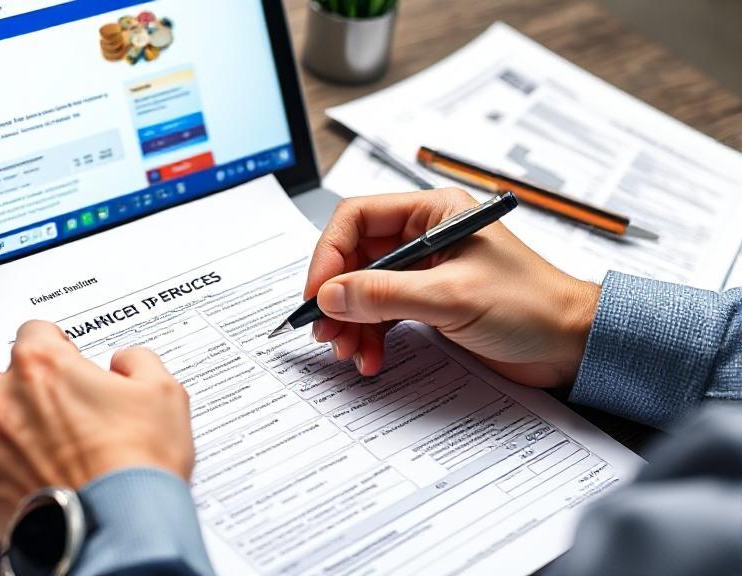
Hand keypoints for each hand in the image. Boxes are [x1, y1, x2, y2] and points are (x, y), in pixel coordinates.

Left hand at [0, 320, 193, 539]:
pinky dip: (7, 470)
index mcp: (42, 364)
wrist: (119, 530)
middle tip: (63, 411)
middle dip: (27, 388)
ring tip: (52, 450)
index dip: (58, 347)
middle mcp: (2, 398)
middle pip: (0, 374)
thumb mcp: (163, 393)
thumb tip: (126, 362)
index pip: (35, 331)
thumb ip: (138, 361)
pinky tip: (42, 478)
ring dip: (12, 428)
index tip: (69, 365)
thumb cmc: (137, 465)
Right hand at [305, 188, 600, 387]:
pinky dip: (370, 336)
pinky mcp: (428, 302)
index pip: (358, 218)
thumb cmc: (531, 306)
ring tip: (349, 352)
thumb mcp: (451, 297)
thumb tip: (330, 296)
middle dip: (338, 297)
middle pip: (355, 257)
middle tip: (326, 331)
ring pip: (364, 289)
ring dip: (351, 322)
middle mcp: (424, 236)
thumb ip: (385, 295)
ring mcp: (425, 270)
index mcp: (432, 213)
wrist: (572, 345)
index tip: (318, 294)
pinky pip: (382, 313)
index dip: (330, 255)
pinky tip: (371, 358)